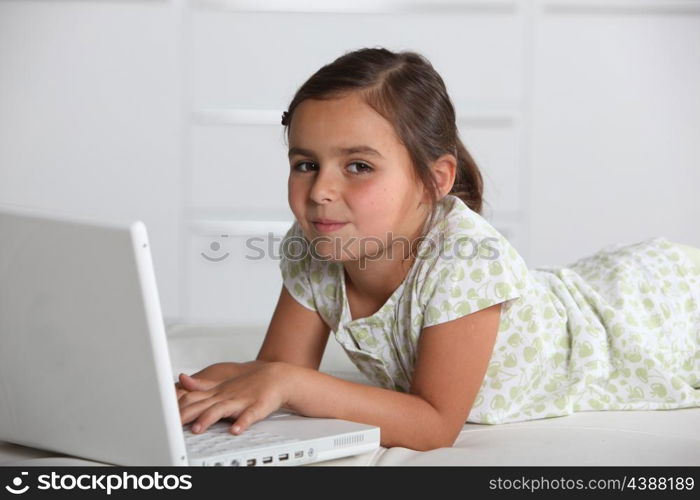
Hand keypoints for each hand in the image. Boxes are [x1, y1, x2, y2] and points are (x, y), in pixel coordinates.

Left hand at [177, 361, 295, 434]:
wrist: (277, 376)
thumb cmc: (249, 384)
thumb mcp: (222, 384)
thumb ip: (201, 385)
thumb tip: (181, 379)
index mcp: (216, 392)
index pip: (192, 399)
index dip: (177, 408)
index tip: (162, 416)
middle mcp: (225, 396)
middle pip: (202, 405)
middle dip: (186, 415)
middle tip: (170, 425)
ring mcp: (241, 401)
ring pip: (222, 410)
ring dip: (209, 419)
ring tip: (197, 429)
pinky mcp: (257, 406)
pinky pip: (249, 415)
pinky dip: (242, 423)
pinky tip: (235, 430)